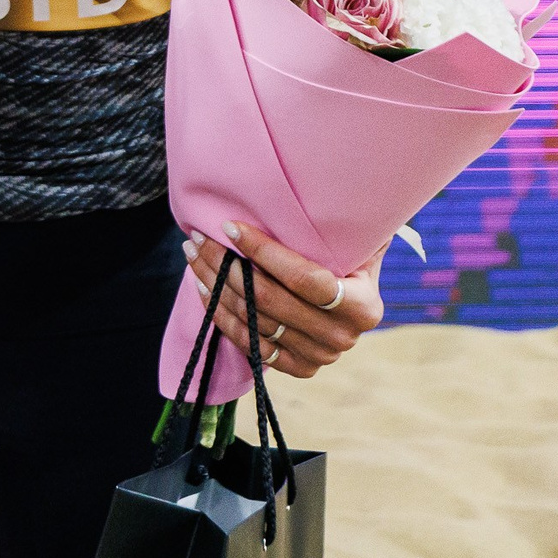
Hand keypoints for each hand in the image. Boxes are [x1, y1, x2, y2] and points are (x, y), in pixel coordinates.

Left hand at [182, 222, 383, 378]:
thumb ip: (347, 226)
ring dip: (216, 285)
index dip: (264, 252)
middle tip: (198, 237)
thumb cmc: (348, 262)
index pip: (305, 278)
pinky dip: (222, 316)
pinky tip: (203, 289)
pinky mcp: (296, 368)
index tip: (230, 226)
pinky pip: (249, 345)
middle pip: (271, 299)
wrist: (349, 305)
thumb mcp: (357, 243)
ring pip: (254, 319)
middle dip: (227, 264)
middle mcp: (343, 337)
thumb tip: (336, 189)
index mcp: (363, 306)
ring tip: (194, 254)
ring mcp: (319, 357)